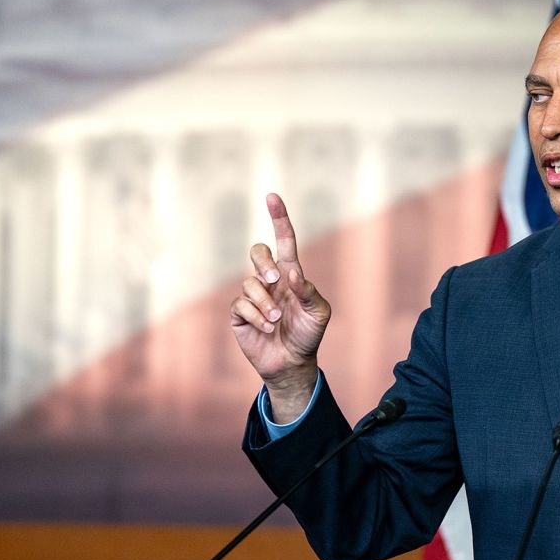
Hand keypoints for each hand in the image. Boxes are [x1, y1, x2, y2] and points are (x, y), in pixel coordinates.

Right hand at [230, 193, 331, 420]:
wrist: (292, 363)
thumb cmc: (308, 335)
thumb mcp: (319, 313)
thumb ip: (308, 292)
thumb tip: (291, 273)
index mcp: (291, 274)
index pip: (284, 240)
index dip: (279, 218)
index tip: (272, 196)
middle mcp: (269, 280)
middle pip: (257, 252)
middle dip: (262, 262)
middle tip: (275, 281)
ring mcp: (253, 296)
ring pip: (249, 283)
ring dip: (265, 302)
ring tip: (276, 321)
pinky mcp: (240, 314)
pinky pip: (241, 304)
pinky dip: (256, 316)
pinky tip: (266, 328)